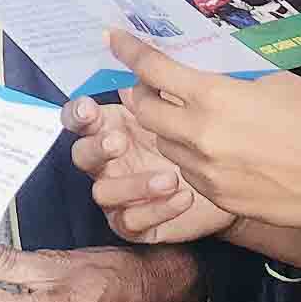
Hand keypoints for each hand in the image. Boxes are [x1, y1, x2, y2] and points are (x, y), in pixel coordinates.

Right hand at [63, 97, 238, 244]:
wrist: (222, 183)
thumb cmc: (190, 142)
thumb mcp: (176, 114)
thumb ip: (154, 96)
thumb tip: (137, 76)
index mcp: (109, 129)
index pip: (80, 121)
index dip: (77, 115)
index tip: (89, 108)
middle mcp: (106, 163)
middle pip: (82, 156)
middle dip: (96, 148)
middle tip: (119, 141)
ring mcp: (117, 195)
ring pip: (103, 193)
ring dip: (133, 185)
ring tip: (170, 178)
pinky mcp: (134, 225)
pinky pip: (133, 221)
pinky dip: (157, 210)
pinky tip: (184, 197)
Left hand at [108, 32, 300, 241]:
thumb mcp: (277, 79)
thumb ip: (231, 75)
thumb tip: (205, 66)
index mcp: (215, 98)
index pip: (153, 70)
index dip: (129, 51)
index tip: (113, 39)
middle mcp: (200, 137)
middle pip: (144, 111)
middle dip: (140, 93)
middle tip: (149, 84)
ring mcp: (206, 172)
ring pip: (164, 144)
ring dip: (165, 127)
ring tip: (185, 117)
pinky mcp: (217, 198)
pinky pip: (188, 171)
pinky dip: (190, 155)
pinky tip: (214, 148)